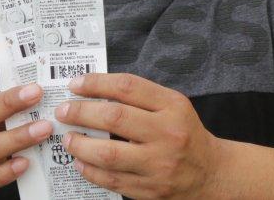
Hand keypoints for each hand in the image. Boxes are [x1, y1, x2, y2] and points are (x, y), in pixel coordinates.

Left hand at [56, 73, 221, 198]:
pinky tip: (81, 162)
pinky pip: (111, 180)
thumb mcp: (174, 107)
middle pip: (114, 118)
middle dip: (81, 113)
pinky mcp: (150, 189)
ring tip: (69, 138)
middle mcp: (168, 134)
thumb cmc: (185, 134)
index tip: (75, 84)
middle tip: (64, 112)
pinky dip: (90, 170)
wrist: (210, 172)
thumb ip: (141, 98)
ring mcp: (159, 164)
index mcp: (173, 106)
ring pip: (108, 154)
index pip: (128, 87)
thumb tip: (95, 93)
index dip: (96, 83)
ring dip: (80, 145)